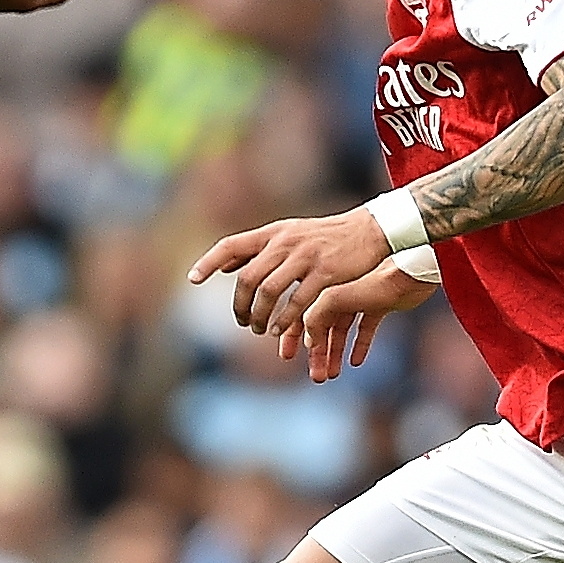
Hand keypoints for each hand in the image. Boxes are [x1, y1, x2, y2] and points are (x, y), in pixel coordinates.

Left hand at [188, 208, 396, 335]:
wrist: (371, 231)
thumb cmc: (325, 238)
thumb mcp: (288, 235)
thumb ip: (257, 251)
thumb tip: (223, 266)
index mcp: (273, 232)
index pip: (231, 245)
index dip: (208, 262)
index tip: (192, 279)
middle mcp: (285, 242)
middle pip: (247, 277)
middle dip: (240, 305)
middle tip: (242, 322)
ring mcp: (305, 257)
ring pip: (269, 292)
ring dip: (259, 316)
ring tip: (260, 330)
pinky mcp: (325, 272)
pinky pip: (298, 301)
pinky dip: (285, 320)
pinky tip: (280, 332)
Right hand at [280, 262, 437, 381]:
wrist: (412, 264)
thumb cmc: (375, 279)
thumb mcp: (337, 297)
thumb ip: (317, 316)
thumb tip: (307, 339)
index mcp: (325, 285)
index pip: (301, 312)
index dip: (292, 334)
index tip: (287, 355)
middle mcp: (341, 290)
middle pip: (321, 326)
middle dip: (316, 352)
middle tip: (315, 376)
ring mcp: (362, 297)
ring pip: (342, 331)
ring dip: (335, 353)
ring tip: (331, 374)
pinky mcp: (383, 303)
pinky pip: (367, 328)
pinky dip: (360, 344)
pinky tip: (356, 361)